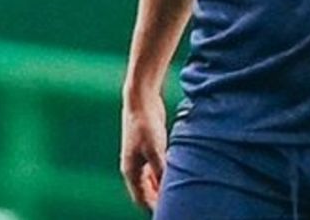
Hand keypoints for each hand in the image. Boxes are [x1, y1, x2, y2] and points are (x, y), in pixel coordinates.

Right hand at [120, 93, 167, 210]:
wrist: (141, 100)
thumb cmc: (145, 124)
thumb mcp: (155, 148)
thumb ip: (161, 169)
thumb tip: (167, 187)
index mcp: (131, 171)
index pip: (141, 198)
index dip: (154, 207)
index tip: (168, 212)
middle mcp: (133, 167)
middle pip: (146, 191)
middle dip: (158, 199)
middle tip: (176, 205)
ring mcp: (140, 157)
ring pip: (151, 180)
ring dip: (162, 187)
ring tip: (178, 193)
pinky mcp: (149, 148)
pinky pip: (156, 168)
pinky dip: (164, 174)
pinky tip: (177, 175)